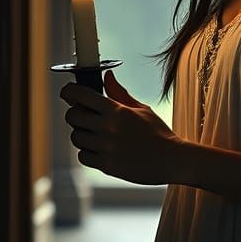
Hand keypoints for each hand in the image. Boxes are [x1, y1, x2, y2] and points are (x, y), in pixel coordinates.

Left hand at [60, 69, 180, 185]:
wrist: (172, 160)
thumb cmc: (159, 133)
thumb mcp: (142, 109)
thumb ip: (119, 93)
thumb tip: (107, 76)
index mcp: (116, 110)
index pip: (81, 95)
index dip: (69, 92)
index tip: (68, 93)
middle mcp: (108, 128)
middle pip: (72, 116)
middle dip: (75, 113)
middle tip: (84, 116)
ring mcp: (106, 147)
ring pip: (76, 137)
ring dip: (81, 134)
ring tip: (95, 135)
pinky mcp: (107, 165)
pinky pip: (83, 156)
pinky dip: (87, 152)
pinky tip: (99, 149)